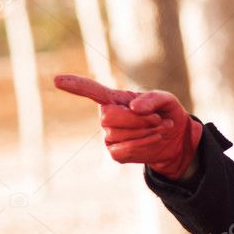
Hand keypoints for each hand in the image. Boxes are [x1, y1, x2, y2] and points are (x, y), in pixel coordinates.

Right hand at [54, 74, 202, 180]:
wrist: (175, 138)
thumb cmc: (166, 113)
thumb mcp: (167, 100)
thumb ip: (153, 99)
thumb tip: (133, 107)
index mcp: (114, 98)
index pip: (91, 91)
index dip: (75, 85)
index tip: (57, 80)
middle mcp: (107, 116)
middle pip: (108, 117)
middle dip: (137, 119)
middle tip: (157, 118)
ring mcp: (109, 136)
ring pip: (118, 134)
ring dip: (145, 131)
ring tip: (160, 127)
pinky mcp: (116, 153)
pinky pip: (124, 149)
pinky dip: (144, 143)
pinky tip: (155, 138)